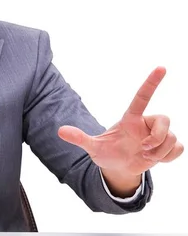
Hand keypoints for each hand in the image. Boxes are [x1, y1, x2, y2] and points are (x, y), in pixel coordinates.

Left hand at [58, 67, 182, 176]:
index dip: (151, 82)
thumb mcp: (93, 147)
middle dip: (158, 137)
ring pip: (172, 138)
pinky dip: (168, 157)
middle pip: (165, 120)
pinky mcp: (166, 147)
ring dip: (159, 152)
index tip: (161, 67)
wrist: (118, 167)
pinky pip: (178, 148)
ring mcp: (157, 135)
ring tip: (145, 156)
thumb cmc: (106, 152)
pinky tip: (155, 160)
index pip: (142, 97)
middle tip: (143, 149)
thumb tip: (60, 131)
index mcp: (130, 118)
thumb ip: (79, 138)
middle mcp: (145, 123)